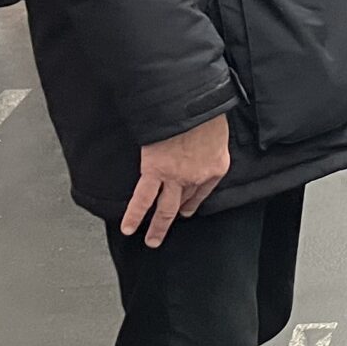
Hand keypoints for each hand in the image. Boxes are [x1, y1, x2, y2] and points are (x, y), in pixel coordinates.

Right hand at [122, 113, 230, 246]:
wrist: (193, 105)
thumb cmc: (206, 111)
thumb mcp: (218, 131)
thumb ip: (209, 143)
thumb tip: (199, 142)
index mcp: (216, 167)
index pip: (202, 193)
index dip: (191, 204)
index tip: (185, 211)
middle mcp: (197, 178)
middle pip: (182, 203)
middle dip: (172, 220)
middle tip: (163, 235)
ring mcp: (176, 177)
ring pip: (164, 208)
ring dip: (157, 227)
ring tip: (151, 241)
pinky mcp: (155, 171)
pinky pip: (143, 198)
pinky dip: (134, 214)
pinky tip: (128, 227)